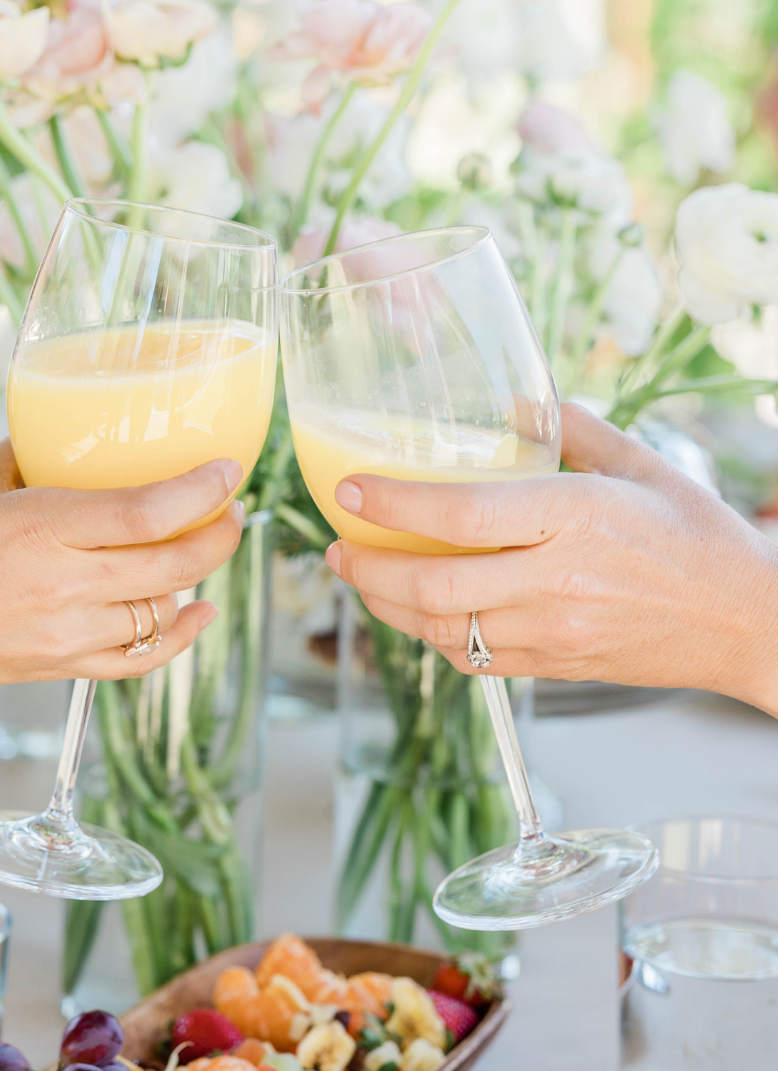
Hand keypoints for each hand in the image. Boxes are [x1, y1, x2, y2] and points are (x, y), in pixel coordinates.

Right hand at [0, 441, 244, 708]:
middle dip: (221, 534)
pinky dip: (178, 638)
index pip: (148, 515)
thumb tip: (60, 433)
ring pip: (163, 611)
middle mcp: (63, 588)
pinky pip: (138, 661)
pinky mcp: (60, 666)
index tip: (230, 471)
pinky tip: (198, 613)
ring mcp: (65, 635)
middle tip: (235, 509)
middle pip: (173, 565)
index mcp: (38, 529)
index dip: (202, 492)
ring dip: (197, 576)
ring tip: (204, 546)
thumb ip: (21, 455)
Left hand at [323, 404, 777, 713]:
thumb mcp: (642, 466)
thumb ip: (573, 429)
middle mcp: (556, 582)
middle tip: (335, 548)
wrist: (749, 623)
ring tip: (359, 577)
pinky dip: (428, 636)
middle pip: (431, 587)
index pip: (460, 515)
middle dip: (366, 569)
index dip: (392, 506)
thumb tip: (511, 404)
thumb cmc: (699, 537)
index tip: (350, 491)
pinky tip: (414, 612)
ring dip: (385, 606)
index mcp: (575, 518)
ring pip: (440, 630)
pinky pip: (469, 659)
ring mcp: (552, 633)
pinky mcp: (552, 666)